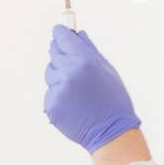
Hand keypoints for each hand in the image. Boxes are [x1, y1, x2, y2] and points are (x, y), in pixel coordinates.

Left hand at [43, 26, 140, 152]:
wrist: (110, 132)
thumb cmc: (113, 100)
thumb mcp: (107, 70)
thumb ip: (89, 50)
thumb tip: (77, 34)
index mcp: (84, 62)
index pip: (62, 38)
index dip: (61, 34)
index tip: (59, 31)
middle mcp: (68, 74)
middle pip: (53, 53)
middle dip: (62, 55)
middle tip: (73, 63)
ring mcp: (57, 91)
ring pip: (50, 73)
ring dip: (59, 75)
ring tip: (78, 88)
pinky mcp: (51, 106)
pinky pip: (50, 91)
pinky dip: (58, 94)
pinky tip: (73, 102)